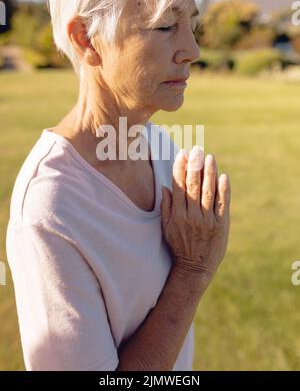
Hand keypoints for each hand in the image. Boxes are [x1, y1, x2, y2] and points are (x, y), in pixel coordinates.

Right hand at [160, 146, 230, 285]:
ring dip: (209, 173)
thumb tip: (166, 187)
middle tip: (196, 150)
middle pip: (193, 185)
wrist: (195, 268)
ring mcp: (207, 220)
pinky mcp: (221, 225)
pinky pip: (222, 204)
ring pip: (208, 192)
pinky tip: (223, 176)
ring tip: (209, 158)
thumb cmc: (179, 246)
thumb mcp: (166, 228)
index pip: (178, 186)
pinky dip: (223, 189)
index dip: (180, 168)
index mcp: (177, 215)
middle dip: (194, 165)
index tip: (182, 154)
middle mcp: (191, 216)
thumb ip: (166, 207)